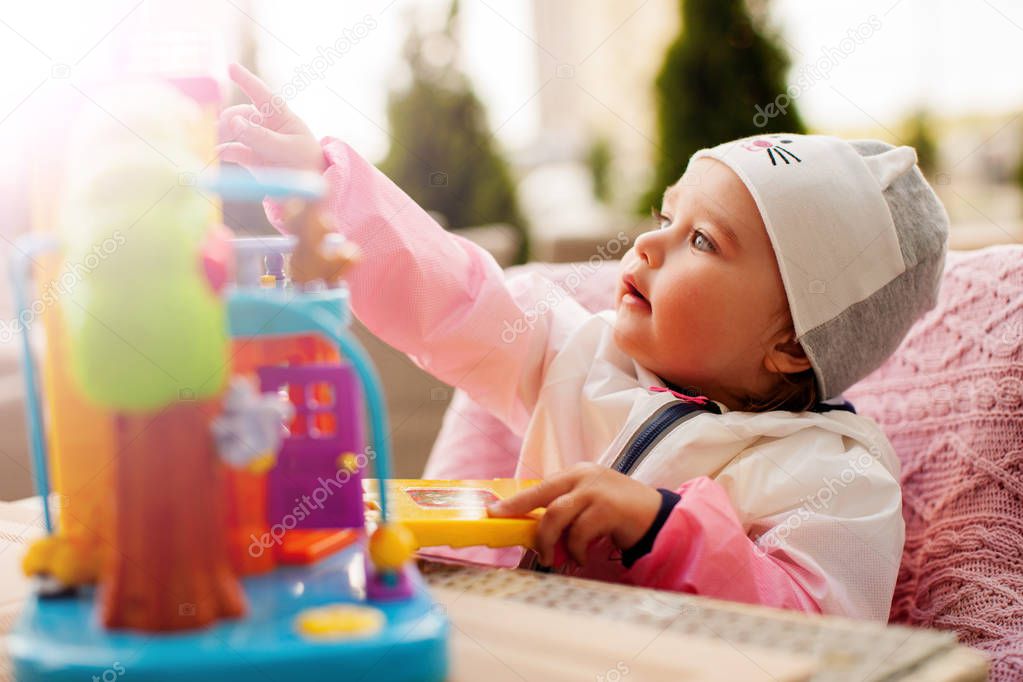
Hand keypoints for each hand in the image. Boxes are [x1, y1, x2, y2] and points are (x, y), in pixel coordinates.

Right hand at [215, 63, 325, 173]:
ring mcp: (257, 141)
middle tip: (218, 128)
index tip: (231, 67)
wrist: (312, 193)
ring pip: (234, 131)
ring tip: (209, 138)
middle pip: (241, 115)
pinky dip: (222, 151)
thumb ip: (261, 137)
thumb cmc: (307, 163)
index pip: (263, 95)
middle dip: (229, 119)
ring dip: (221, 134)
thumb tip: (233, 121)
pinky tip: (213, 153)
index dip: (247, 80)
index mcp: (281, 117)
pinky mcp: (251, 158)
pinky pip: (232, 151)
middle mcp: (267, 126)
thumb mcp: (289, 149)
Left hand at [487, 463, 661, 566]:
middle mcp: (583, 476)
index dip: (515, 501)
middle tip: (526, 546)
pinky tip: (582, 557)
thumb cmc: (619, 513)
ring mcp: (596, 490)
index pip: (538, 487)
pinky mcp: (608, 508)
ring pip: (557, 516)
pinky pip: (579, 532)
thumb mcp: (589, 503)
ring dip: (551, 541)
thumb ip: (566, 509)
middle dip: (528, 523)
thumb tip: (533, 532)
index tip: (493, 512)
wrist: (658, 515)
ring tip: (554, 558)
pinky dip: (577, 550)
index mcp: (575, 473)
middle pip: (543, 498)